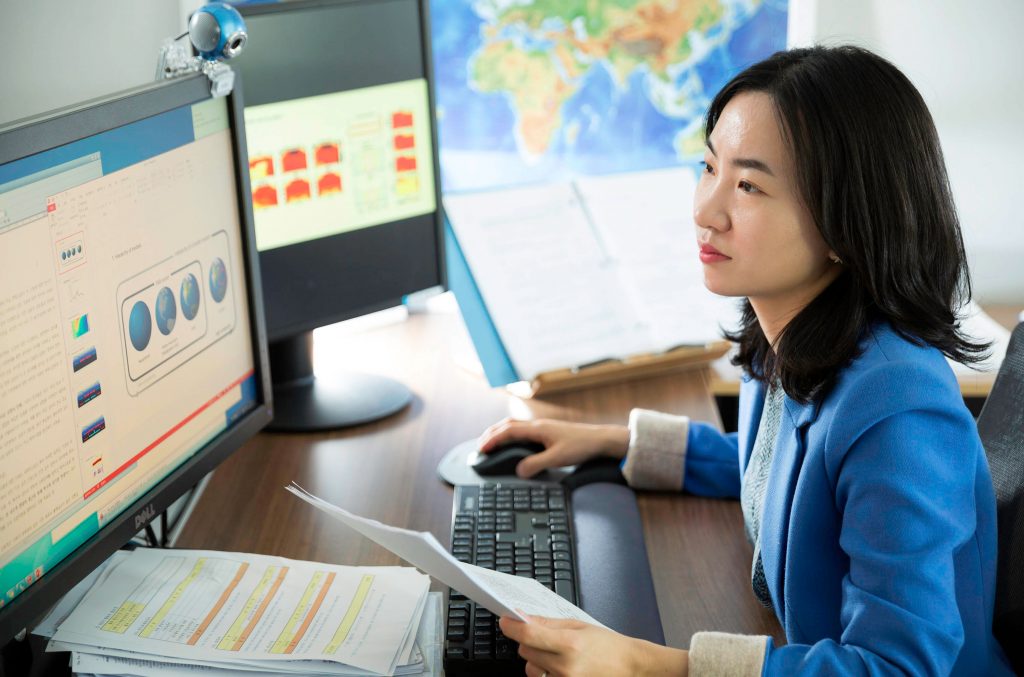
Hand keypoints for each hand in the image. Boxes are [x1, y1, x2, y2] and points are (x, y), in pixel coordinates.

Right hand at [479, 418, 629, 478]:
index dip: (492, 439)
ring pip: (516, 426)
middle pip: (508, 425)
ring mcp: (544, 428)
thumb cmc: (581, 446)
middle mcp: (538, 425)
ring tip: (492, 443)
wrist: (601, 440)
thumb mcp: (557, 459)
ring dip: (501, 433)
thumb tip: (518, 471)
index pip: (508, 431)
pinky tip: (514, 444)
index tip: (481, 449)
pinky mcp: (549, 432)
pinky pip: (524, 431)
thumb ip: (536, 464)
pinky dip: (512, 435)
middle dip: (492, 433)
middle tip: (480, 445)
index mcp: (537, 429)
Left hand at [498, 614, 687, 676]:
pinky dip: (543, 672)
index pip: (529, 634)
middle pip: (526, 651)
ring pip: (530, 668)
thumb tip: (525, 617)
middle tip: (541, 636)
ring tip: (553, 654)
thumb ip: (549, 623)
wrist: (629, 666)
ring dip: (535, 659)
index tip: (505, 621)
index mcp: (569, 643)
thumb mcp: (579, 626)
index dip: (512, 626)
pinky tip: (555, 666)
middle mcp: (565, 666)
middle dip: (528, 641)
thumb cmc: (608, 645)